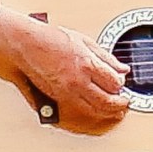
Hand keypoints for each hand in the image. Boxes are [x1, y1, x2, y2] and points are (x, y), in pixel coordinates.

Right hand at [0, 8, 128, 132]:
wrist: (27, 45)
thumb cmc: (51, 39)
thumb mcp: (85, 42)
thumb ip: (106, 57)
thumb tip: (121, 68)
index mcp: (88, 64)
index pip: (115, 83)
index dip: (121, 84)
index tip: (121, 82)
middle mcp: (79, 81)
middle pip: (108, 102)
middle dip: (120, 104)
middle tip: (125, 102)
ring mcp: (68, 92)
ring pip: (95, 110)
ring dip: (108, 112)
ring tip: (114, 109)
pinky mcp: (58, 98)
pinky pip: (80, 110)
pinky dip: (92, 111)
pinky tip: (95, 107)